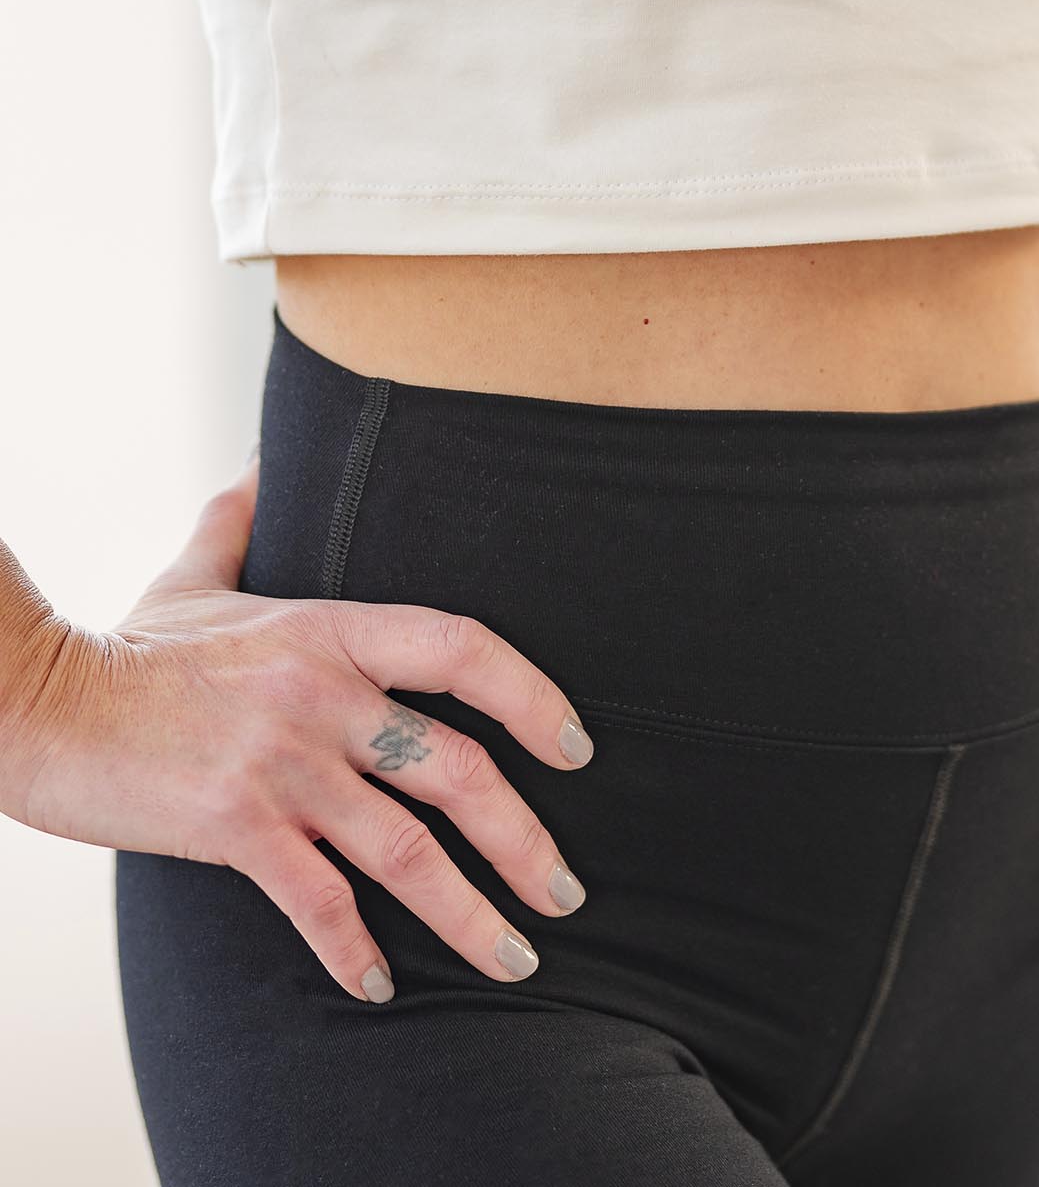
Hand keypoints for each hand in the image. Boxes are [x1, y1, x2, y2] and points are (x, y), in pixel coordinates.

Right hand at [2, 451, 593, 1001]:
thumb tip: (264, 461)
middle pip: (457, 768)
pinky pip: (320, 902)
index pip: (464, 648)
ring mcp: (281, 764)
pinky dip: (357, 952)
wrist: (39, 704)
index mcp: (330, 629)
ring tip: (516, 958)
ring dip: (470, 914)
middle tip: (566, 889)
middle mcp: (321, 695)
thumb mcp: (195, 573)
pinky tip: (382, 987)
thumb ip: (240, 519)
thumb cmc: (126, 648)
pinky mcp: (234, 827)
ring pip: (405, 849)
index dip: (534, 696)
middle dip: (524, 839)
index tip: (576, 747)